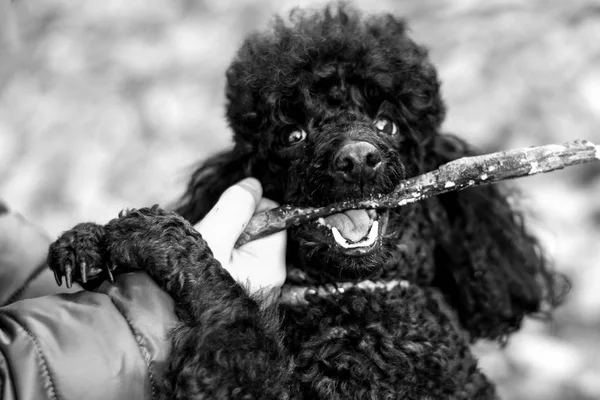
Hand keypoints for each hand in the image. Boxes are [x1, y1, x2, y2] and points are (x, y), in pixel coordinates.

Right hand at [194, 178, 286, 301]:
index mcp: (271, 264)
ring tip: (199, 254)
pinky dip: (219, 257)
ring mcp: (256, 289)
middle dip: (234, 224)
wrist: (162, 325)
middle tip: (208, 237)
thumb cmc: (188, 282)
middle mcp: (271, 278)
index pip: (274, 215)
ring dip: (223, 240)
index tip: (225, 215)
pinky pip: (235, 263)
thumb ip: (236, 207)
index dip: (249, 206)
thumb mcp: (212, 236)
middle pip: (259, 230)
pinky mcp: (240, 294)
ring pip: (244, 245)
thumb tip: (254, 185)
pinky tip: (200, 266)